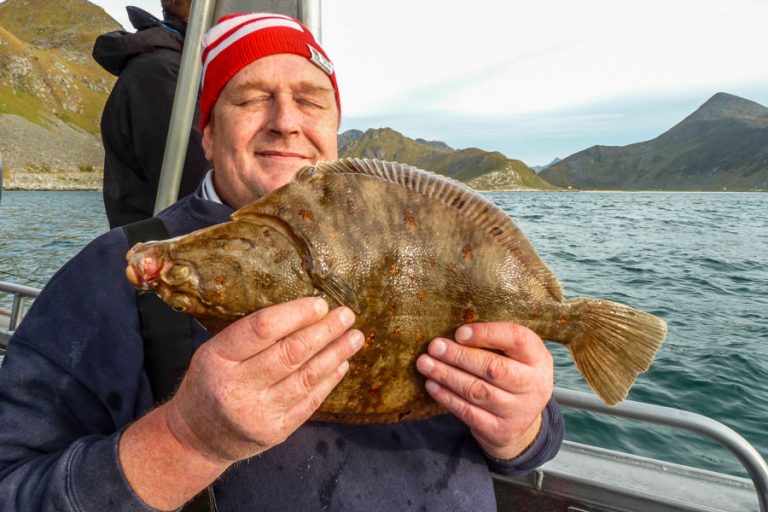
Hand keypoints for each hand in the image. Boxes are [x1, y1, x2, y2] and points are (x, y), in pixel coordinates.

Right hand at [165, 296, 363, 464]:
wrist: (197, 437)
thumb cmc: (210, 382)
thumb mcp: (214, 351)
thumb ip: (250, 335)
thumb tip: (302, 309)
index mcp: (217, 359)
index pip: (262, 329)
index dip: (295, 314)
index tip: (320, 303)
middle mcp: (236, 388)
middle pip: (290, 353)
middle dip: (324, 331)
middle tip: (346, 314)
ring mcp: (257, 413)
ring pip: (306, 378)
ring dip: (335, 354)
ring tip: (354, 337)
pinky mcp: (276, 432)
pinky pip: (309, 401)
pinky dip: (329, 380)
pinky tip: (342, 363)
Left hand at [416, 322, 552, 459]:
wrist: (522, 421)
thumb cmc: (512, 374)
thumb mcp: (515, 355)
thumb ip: (494, 342)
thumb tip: (455, 334)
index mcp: (538, 358)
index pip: (517, 339)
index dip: (486, 333)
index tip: (459, 332)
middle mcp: (535, 385)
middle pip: (494, 368)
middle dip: (459, 356)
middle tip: (434, 347)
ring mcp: (519, 411)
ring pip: (478, 391)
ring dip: (447, 376)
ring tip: (425, 364)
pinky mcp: (501, 430)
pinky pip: (469, 412)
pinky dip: (447, 398)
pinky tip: (432, 385)